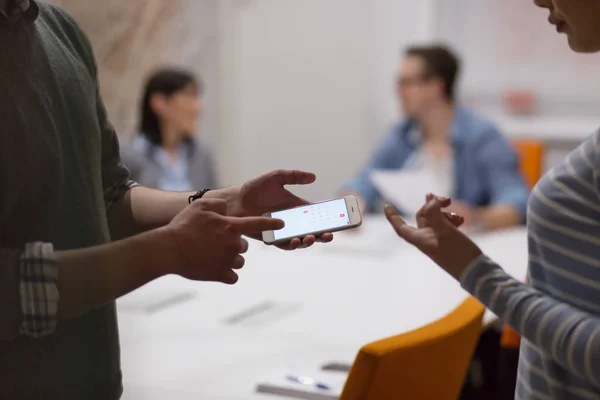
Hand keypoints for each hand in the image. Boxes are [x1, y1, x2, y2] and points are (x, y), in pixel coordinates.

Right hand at [163, 199, 283, 283]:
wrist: (169, 249)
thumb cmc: (184, 226)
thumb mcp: (200, 206)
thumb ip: (218, 204)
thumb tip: (228, 207)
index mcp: (232, 226)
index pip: (258, 224)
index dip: (271, 224)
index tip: (282, 225)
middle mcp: (234, 244)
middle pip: (243, 245)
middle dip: (232, 244)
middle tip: (214, 243)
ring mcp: (229, 261)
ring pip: (238, 261)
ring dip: (228, 259)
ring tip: (209, 255)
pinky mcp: (221, 275)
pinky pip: (231, 275)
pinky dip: (224, 273)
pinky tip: (211, 267)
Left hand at [228, 170, 333, 249]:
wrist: (236, 202)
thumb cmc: (255, 189)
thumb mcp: (276, 177)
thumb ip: (294, 176)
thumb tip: (313, 177)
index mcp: (298, 207)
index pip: (319, 214)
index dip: (331, 217)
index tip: (341, 218)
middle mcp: (294, 221)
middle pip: (314, 230)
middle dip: (324, 234)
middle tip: (330, 234)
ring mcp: (284, 231)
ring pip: (302, 240)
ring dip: (309, 241)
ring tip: (312, 238)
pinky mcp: (273, 239)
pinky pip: (286, 245)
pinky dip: (292, 244)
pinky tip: (296, 241)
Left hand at [384, 194, 482, 279]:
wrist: (475, 270)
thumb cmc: (457, 252)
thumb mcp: (445, 230)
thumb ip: (435, 213)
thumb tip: (429, 198)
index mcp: (420, 239)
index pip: (401, 227)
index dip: (393, 217)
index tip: (387, 206)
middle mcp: (427, 239)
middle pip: (423, 217)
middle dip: (433, 206)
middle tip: (448, 200)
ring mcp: (438, 240)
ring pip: (436, 220)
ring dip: (445, 213)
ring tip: (458, 216)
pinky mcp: (450, 240)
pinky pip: (446, 225)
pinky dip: (451, 220)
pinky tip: (461, 219)